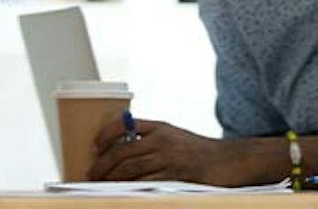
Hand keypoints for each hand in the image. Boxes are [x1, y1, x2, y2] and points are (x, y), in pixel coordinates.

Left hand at [89, 118, 260, 184]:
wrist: (227, 162)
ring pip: (129, 169)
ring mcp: (168, 158)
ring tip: (99, 186)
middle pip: (122, 151)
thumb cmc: (199, 153)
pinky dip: (127, 188)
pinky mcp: (173, 177)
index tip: (95, 146)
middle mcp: (163, 140)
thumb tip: (120, 153)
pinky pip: (143, 183)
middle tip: (90, 175)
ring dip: (109, 179)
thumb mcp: (175, 137)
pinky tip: (119, 192)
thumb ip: (152, 140)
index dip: (106, 134)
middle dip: (102, 165)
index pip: (126, 124)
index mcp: (161, 127)